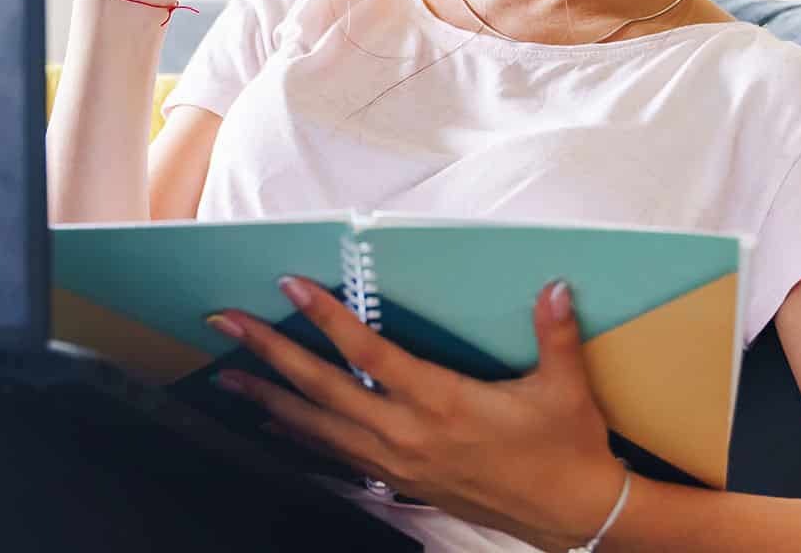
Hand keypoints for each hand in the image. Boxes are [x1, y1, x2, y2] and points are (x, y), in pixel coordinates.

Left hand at [205, 276, 629, 551]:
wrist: (574, 515)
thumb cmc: (566, 448)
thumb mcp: (565, 388)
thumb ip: (555, 334)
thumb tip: (553, 286)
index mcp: (442, 402)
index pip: (369, 352)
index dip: (326, 317)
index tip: (290, 285)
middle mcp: (408, 433)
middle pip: (322, 388)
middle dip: (269, 353)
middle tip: (227, 323)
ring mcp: (398, 462)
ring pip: (317, 427)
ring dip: (269, 399)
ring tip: (227, 377)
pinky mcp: (400, 483)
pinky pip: (335, 456)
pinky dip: (299, 437)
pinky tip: (272, 425)